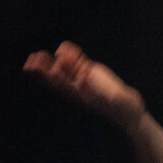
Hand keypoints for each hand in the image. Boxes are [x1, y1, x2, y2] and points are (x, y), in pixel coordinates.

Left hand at [23, 41, 145, 129]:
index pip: (65, 84)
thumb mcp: (120, 102)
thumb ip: (110, 94)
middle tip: (32, 59)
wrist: (130, 113)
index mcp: (84, 95)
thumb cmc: (126, 110)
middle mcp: (80, 87)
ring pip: (65, 69)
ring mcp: (85, 80)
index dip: (54, 77)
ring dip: (51, 62)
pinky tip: (64, 48)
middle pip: (59, 77)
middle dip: (44, 69)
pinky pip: (79, 63)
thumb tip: (93, 82)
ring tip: (37, 55)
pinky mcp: (93, 74)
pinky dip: (71, 56)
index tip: (44, 69)